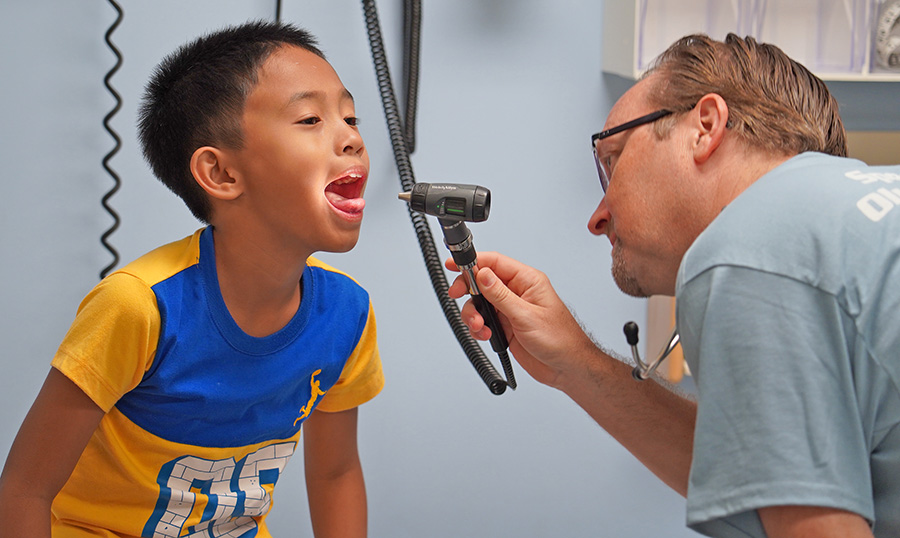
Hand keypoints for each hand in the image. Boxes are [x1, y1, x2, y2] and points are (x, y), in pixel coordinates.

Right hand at [446, 252, 595, 389]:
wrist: (567, 368)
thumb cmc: (560, 339)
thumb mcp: (526, 315)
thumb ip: (500, 295)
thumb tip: (482, 274)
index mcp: (527, 281)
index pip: (495, 263)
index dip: (473, 262)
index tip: (455, 264)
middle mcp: (517, 292)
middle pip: (482, 281)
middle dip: (468, 290)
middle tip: (457, 295)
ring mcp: (510, 309)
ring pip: (479, 303)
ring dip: (473, 314)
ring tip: (480, 326)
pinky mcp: (506, 326)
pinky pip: (483, 321)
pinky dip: (479, 328)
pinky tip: (487, 335)